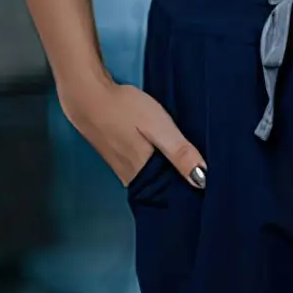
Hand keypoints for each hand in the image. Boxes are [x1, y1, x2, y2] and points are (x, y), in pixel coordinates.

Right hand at [63, 77, 206, 190]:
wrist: (85, 94)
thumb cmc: (123, 108)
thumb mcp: (157, 126)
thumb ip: (179, 152)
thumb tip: (203, 181)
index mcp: (143, 176)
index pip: (172, 197)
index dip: (189, 195)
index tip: (207, 192)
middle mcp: (131, 178)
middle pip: (161, 191)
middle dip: (180, 188)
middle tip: (202, 180)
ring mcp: (121, 168)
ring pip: (151, 182)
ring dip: (167, 179)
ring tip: (186, 170)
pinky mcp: (116, 157)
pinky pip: (141, 171)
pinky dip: (154, 169)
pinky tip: (161, 159)